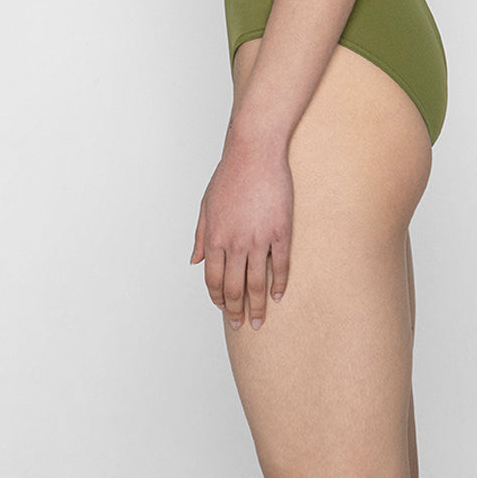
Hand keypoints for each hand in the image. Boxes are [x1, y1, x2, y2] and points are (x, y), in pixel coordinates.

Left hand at [190, 134, 292, 329]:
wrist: (254, 152)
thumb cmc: (229, 175)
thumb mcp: (206, 205)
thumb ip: (200, 236)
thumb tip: (195, 261)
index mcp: (214, 238)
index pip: (213, 280)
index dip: (217, 299)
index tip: (223, 309)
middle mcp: (235, 242)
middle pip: (234, 287)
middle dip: (236, 311)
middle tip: (242, 325)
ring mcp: (259, 238)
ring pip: (258, 283)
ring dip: (258, 306)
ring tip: (260, 320)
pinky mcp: (280, 231)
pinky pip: (281, 265)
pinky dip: (280, 284)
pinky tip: (279, 295)